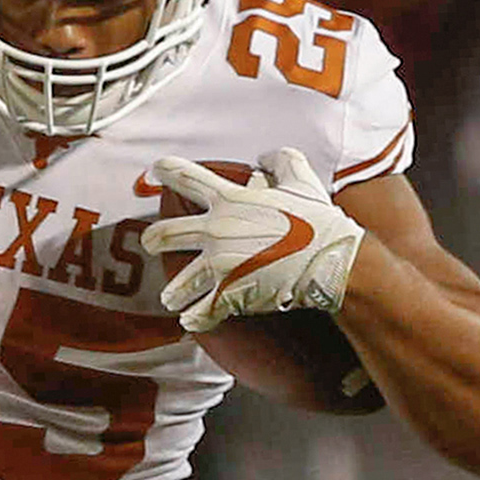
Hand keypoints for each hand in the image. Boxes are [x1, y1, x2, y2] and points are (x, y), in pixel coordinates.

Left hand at [147, 151, 364, 330]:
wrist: (330, 261)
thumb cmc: (318, 220)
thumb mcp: (301, 178)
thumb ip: (279, 160)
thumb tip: (265, 158)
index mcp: (229, 199)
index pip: (185, 178)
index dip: (164, 171)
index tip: (154, 170)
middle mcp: (216, 231)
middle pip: (164, 234)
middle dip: (151, 239)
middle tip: (149, 243)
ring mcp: (219, 265)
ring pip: (178, 283)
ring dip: (172, 292)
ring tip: (170, 299)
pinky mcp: (229, 296)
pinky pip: (201, 312)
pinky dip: (194, 318)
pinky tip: (189, 321)